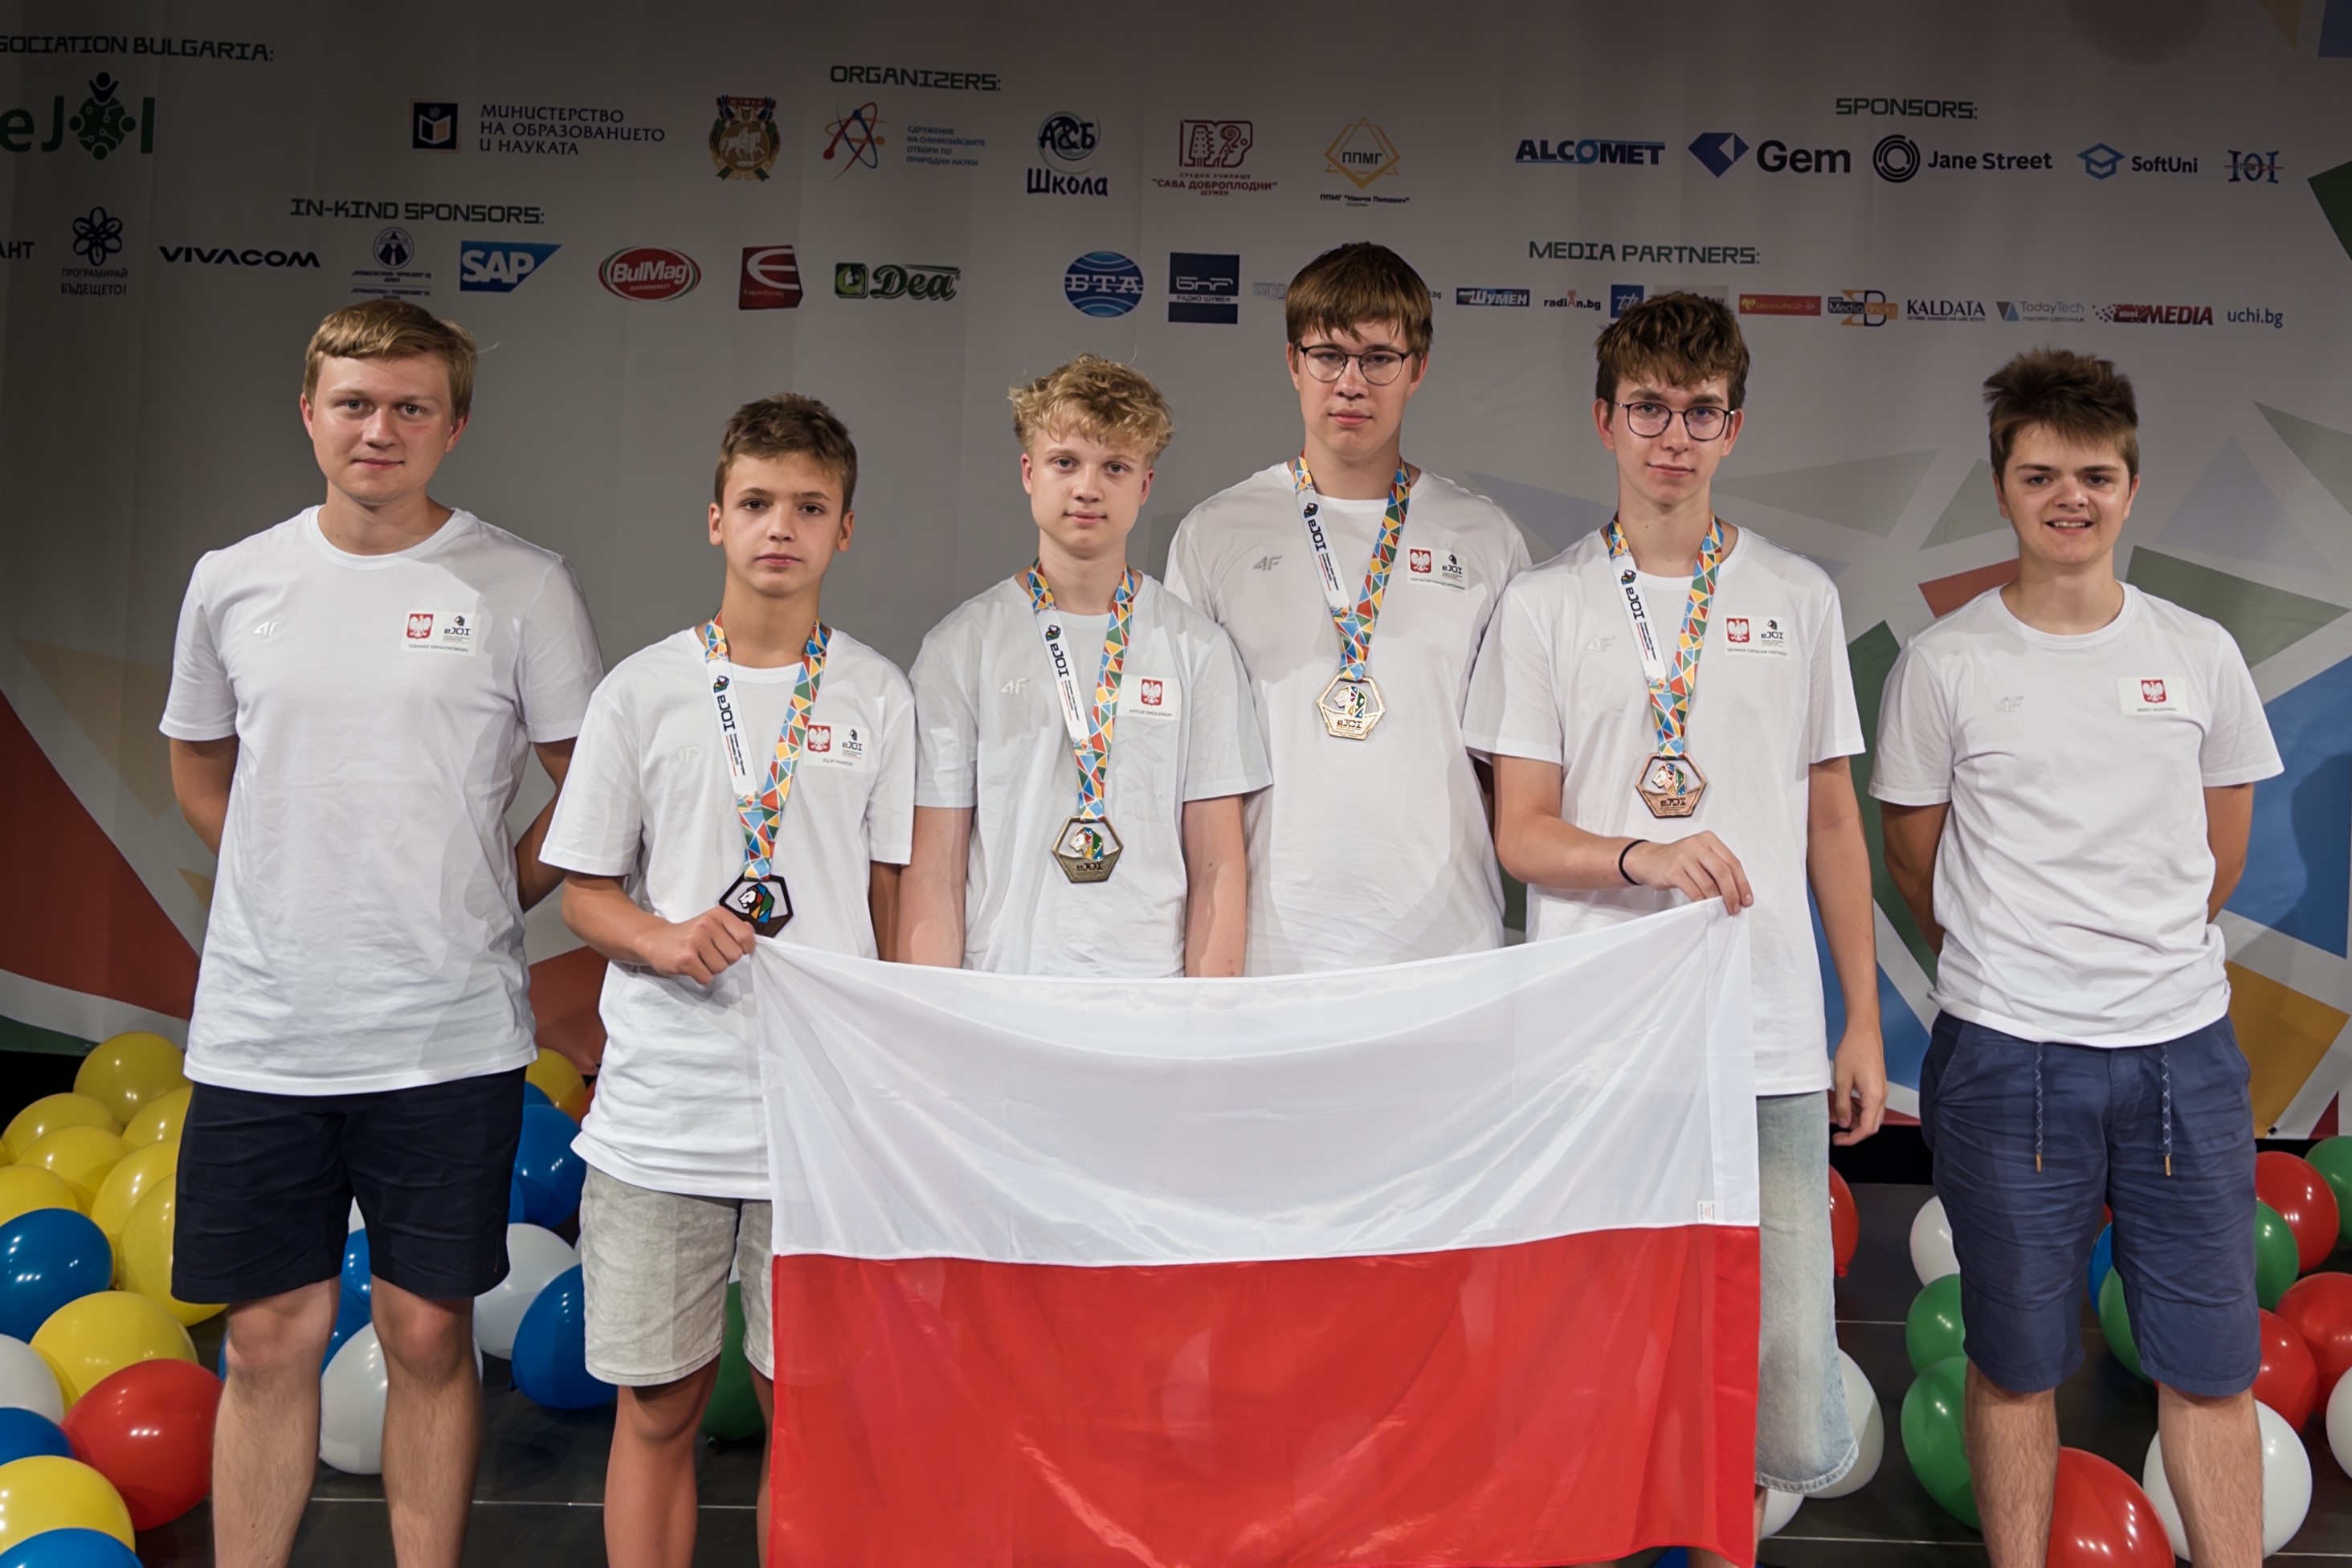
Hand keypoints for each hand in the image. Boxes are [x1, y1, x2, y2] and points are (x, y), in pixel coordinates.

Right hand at [639, 908, 757, 983]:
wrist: (655, 940)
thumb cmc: (688, 934)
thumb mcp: (712, 923)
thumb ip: (733, 928)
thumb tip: (751, 933)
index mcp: (718, 914)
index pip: (746, 937)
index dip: (745, 948)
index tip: (733, 948)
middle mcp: (707, 924)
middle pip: (735, 956)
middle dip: (725, 960)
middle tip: (708, 953)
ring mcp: (695, 941)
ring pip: (721, 968)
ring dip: (711, 969)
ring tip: (699, 958)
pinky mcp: (686, 959)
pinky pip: (707, 977)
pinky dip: (701, 976)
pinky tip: (691, 966)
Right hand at [1624, 833, 1752, 911]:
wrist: (1649, 859)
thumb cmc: (1678, 859)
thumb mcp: (1700, 856)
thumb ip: (1717, 868)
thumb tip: (1736, 891)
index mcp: (1709, 839)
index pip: (1733, 862)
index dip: (1742, 883)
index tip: (1746, 898)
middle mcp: (1697, 845)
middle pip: (1723, 872)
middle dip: (1733, 893)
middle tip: (1735, 906)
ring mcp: (1684, 857)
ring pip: (1709, 883)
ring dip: (1718, 900)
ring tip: (1722, 908)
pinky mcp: (1673, 870)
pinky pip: (1693, 890)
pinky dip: (1702, 902)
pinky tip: (1706, 907)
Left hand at [1830, 1025, 1887, 1146]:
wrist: (1864, 1031)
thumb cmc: (1854, 1049)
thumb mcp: (1841, 1079)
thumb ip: (1842, 1104)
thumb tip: (1843, 1122)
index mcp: (1874, 1096)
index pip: (1866, 1129)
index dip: (1852, 1138)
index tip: (1838, 1140)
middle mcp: (1881, 1095)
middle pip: (1872, 1126)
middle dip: (1855, 1133)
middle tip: (1838, 1134)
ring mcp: (1881, 1090)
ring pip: (1872, 1116)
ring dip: (1856, 1121)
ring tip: (1838, 1116)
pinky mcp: (1878, 1085)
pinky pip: (1871, 1105)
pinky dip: (1859, 1110)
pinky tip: (1846, 1105)